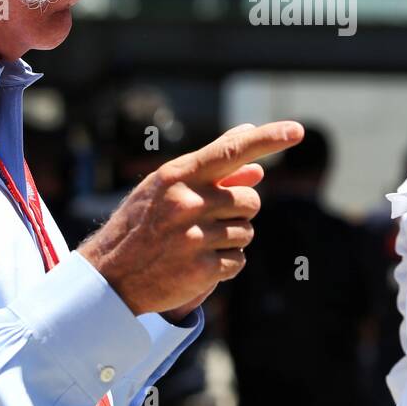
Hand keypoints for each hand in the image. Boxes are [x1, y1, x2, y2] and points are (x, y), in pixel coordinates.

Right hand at [78, 121, 303, 316]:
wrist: (110, 275)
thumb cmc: (142, 223)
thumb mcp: (167, 187)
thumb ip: (212, 169)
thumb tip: (256, 153)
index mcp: (178, 176)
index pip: (231, 151)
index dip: (268, 139)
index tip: (296, 130)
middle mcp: (187, 202)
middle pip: (250, 199)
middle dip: (239, 210)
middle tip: (209, 220)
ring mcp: (194, 237)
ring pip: (247, 231)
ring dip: (232, 238)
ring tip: (198, 242)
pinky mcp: (201, 269)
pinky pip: (239, 260)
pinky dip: (227, 263)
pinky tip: (199, 263)